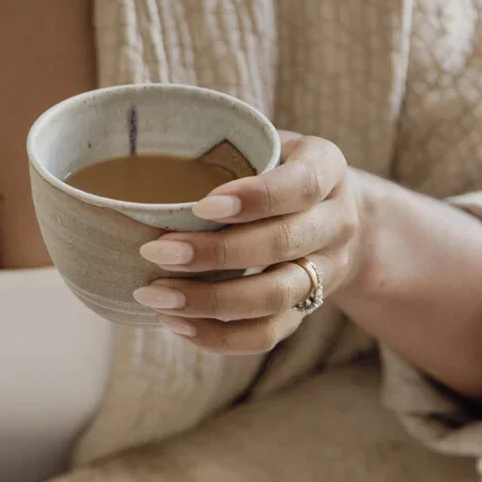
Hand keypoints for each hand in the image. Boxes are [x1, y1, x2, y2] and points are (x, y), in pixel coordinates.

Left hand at [133, 131, 362, 351]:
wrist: (335, 214)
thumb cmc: (278, 169)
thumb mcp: (267, 144)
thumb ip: (228, 151)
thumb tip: (146, 161)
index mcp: (326, 168)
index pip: (300, 186)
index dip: (254, 198)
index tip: (200, 206)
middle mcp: (335, 221)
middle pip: (282, 245)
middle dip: (216, 253)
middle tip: (155, 252)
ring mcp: (326, 270)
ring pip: (276, 296)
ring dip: (211, 301)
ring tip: (156, 296)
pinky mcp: (307, 308)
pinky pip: (269, 333)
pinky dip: (221, 337)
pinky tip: (178, 325)